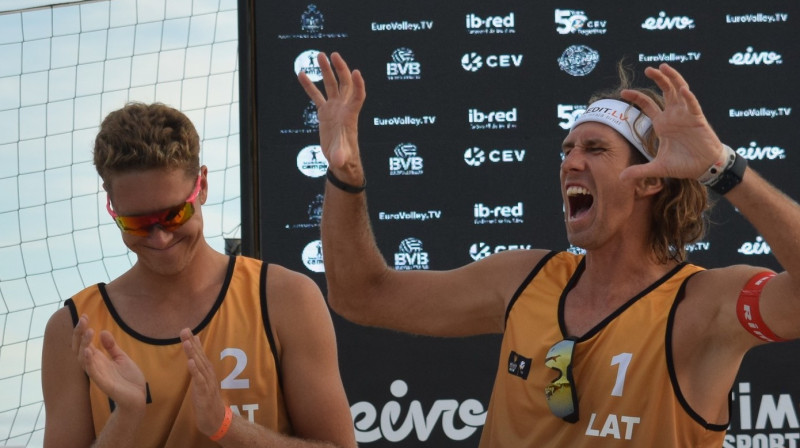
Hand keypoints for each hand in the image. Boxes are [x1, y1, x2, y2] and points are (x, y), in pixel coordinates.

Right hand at [72, 314, 146, 411]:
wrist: (137, 396)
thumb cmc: (129, 379)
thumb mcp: (121, 358)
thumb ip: (112, 347)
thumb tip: (103, 332)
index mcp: (98, 358)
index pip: (85, 342)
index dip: (82, 330)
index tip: (84, 315)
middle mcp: (94, 365)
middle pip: (79, 347)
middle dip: (79, 333)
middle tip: (82, 319)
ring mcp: (97, 373)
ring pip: (83, 357)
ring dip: (84, 344)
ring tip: (88, 330)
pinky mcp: (102, 382)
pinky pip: (91, 371)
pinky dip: (88, 360)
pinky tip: (88, 350)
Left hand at [180, 328, 227, 436]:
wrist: (216, 419)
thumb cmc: (208, 399)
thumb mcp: (202, 382)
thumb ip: (198, 368)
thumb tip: (193, 356)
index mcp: (207, 371)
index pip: (199, 353)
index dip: (193, 341)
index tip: (187, 328)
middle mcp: (208, 374)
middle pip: (199, 355)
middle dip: (191, 343)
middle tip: (185, 330)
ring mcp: (207, 382)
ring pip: (199, 365)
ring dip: (193, 353)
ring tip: (187, 342)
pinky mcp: (204, 392)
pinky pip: (199, 380)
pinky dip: (195, 370)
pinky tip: (191, 362)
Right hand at [298, 51, 365, 180]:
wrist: (340, 159)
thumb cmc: (344, 157)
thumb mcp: (341, 157)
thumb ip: (339, 156)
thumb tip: (337, 161)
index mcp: (350, 116)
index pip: (357, 96)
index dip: (358, 85)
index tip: (356, 72)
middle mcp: (344, 108)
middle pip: (345, 84)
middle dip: (341, 69)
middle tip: (334, 55)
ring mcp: (334, 108)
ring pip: (331, 85)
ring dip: (327, 70)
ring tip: (320, 55)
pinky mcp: (325, 112)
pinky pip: (316, 95)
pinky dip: (309, 85)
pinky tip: (302, 74)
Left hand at [619, 63, 723, 180]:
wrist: (704, 168)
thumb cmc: (683, 164)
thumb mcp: (657, 168)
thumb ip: (639, 171)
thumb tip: (620, 179)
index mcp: (663, 123)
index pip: (648, 105)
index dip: (636, 98)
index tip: (623, 92)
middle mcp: (673, 116)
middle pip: (665, 91)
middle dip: (657, 78)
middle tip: (648, 69)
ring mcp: (686, 116)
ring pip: (679, 91)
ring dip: (673, 78)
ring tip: (664, 67)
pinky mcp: (698, 120)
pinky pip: (693, 105)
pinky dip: (688, 97)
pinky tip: (682, 89)